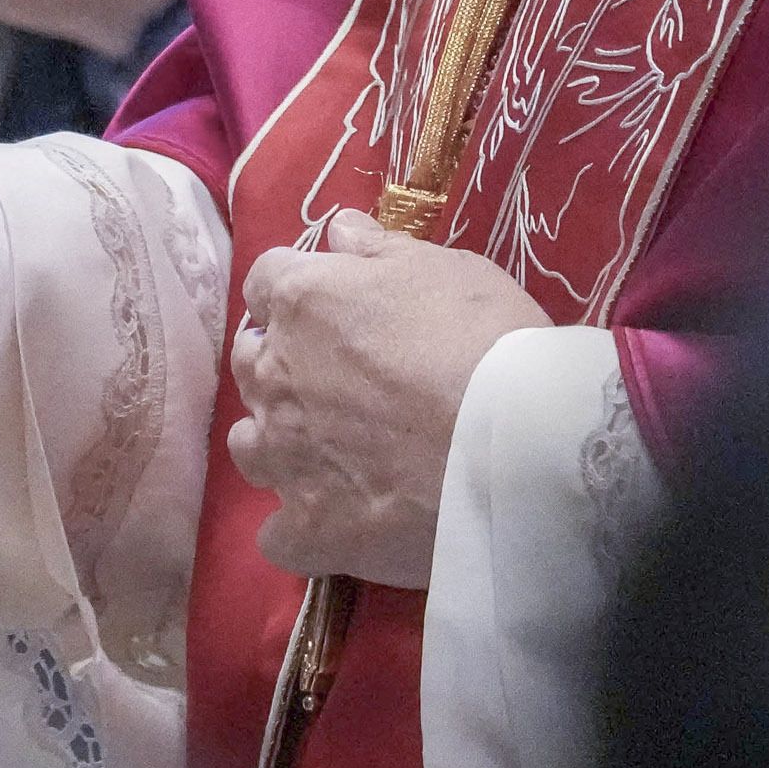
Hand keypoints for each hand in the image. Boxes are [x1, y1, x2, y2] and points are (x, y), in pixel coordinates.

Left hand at [225, 212, 544, 587]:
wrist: (517, 447)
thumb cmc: (487, 341)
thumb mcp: (447, 270)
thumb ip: (380, 249)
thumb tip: (338, 232)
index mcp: (303, 303)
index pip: (266, 281)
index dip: (298, 294)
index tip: (330, 309)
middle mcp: (276, 376)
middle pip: (252, 362)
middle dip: (283, 364)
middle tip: (339, 381)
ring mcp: (285, 457)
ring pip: (250, 445)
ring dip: (278, 442)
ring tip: (328, 453)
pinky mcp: (309, 529)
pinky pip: (278, 535)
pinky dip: (300, 528)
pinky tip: (335, 524)